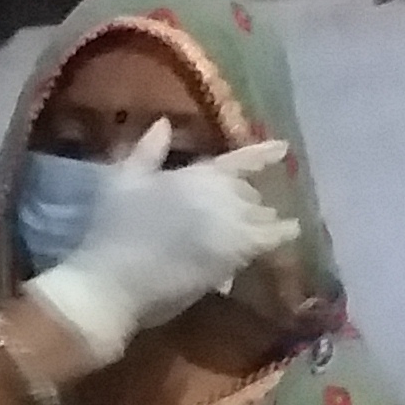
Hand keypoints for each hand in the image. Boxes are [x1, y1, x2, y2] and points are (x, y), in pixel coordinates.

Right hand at [24, 140, 299, 368]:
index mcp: (197, 173)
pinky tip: (291, 232)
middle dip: (247, 200)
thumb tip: (163, 124)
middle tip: (242, 211)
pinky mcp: (238, 253)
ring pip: (262, 214)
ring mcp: (233, 223)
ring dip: (261, 218)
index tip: (283, 149)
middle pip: (249, 192)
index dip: (262, 153)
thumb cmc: (113, 230)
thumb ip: (146, 152)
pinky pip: (272, 238)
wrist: (115, 280)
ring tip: (263, 225)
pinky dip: (283, 233)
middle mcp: (223, 193)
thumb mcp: (123, 181)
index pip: (240, 159)